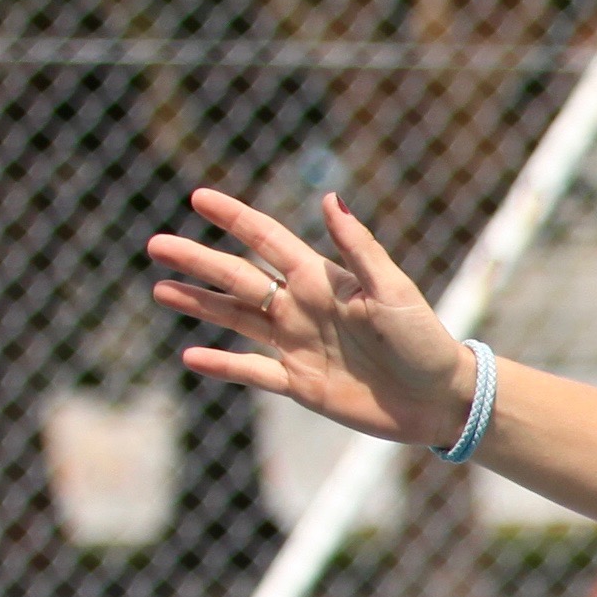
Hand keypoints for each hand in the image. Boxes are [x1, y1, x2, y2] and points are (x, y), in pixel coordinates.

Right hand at [148, 185, 472, 451]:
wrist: (441, 399)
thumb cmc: (425, 339)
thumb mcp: (393, 290)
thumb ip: (359, 248)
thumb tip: (330, 198)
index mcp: (323, 279)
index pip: (268, 241)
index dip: (235, 219)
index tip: (199, 197)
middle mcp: (303, 307)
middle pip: (239, 278)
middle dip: (198, 261)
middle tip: (156, 244)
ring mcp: (298, 345)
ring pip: (237, 319)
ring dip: (199, 304)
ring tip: (161, 290)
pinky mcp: (300, 383)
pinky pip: (252, 371)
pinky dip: (222, 365)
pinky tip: (190, 355)